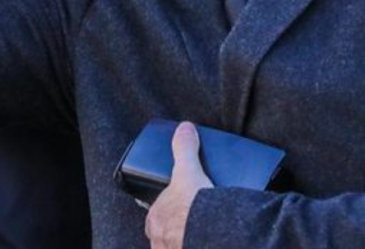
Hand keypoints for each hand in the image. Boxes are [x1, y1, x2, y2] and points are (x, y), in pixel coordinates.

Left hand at [145, 122, 212, 248]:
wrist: (209, 235)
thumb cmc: (193, 208)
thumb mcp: (188, 171)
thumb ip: (184, 149)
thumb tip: (184, 128)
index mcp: (155, 218)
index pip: (158, 214)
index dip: (170, 210)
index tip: (181, 208)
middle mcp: (159, 238)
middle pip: (166, 232)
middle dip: (177, 229)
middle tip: (195, 222)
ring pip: (175, 244)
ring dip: (185, 240)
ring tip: (202, 233)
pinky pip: (189, 248)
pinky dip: (197, 244)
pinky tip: (207, 241)